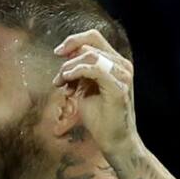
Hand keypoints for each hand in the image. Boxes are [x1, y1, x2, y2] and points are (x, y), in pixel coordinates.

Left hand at [53, 29, 137, 158]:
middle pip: (91, 43)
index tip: (57, 53)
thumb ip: (79, 74)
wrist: (114, 140)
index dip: (73, 41)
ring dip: (69, 67)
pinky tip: (68, 81)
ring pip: (90, 55)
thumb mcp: (85, 90)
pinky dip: (77, 72)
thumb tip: (65, 63)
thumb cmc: (100, 118)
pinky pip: (95, 69)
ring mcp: (122, 75)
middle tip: (58, 78)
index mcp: (115, 63)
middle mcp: (121, 65)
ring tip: (61, 83)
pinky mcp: (118, 88)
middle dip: (68, 57)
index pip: (94, 38)